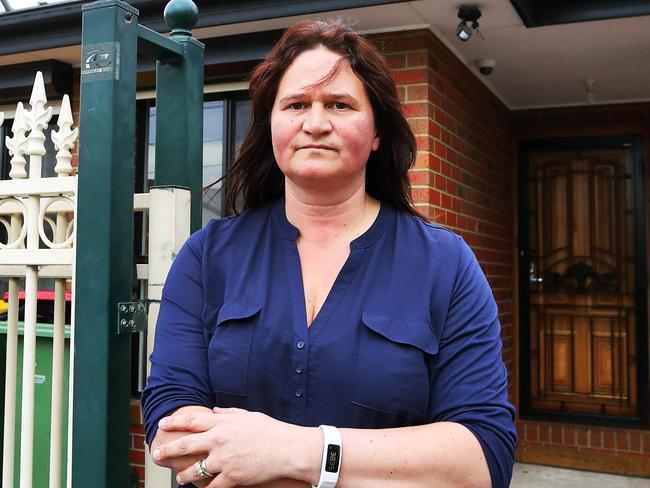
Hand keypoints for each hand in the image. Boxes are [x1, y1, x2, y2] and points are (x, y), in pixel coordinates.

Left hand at [153, 407, 318, 487]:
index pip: (192, 420)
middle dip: (167, 450)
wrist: (287, 450)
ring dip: (184, 475)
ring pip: (195, 470)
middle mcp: (219, 440)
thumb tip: (215, 409)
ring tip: (180, 478)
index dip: (175, 422)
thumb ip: (228, 412)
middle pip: (185, 445)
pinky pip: (212, 487)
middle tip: (156, 454)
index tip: (164, 424)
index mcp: (223, 423)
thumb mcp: (248, 416)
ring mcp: (224, 460)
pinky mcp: (232, 477)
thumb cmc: (270, 430)